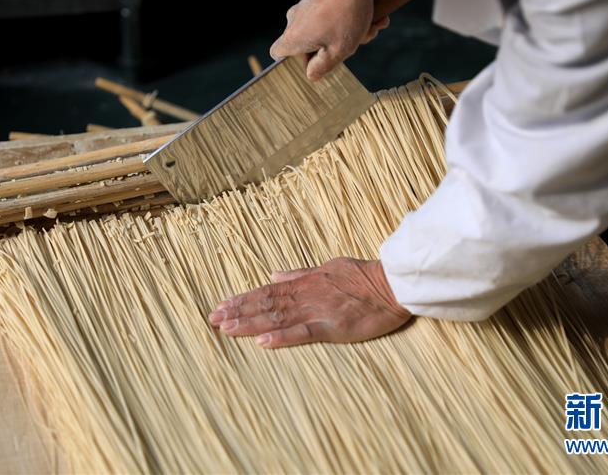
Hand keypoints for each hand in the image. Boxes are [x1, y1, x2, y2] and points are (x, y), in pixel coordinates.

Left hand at [208, 258, 410, 348]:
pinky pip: (303, 332)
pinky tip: (262, 341)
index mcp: (305, 283)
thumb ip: (300, 273)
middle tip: (213, 319)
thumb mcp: (328, 267)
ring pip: (277, 317)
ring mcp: (318, 310)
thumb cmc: (364, 276)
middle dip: (238, 311)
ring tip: (227, 328)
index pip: (267, 291)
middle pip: (266, 304)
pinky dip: (281, 336)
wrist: (394, 283)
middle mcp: (306, 295)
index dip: (242, 299)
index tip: (222, 305)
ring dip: (250, 323)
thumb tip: (275, 275)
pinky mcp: (333, 326)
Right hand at [270, 0, 388, 80]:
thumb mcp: (338, 51)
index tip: (314, 62)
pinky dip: (348, 20)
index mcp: (293, 37)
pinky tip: (369, 19)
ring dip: (346, 34)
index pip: (278, 54)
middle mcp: (294, 21)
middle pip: (307, 44)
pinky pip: (331, 16)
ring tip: (367, 29)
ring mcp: (305, 7)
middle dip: (332, 49)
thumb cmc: (346, 15)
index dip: (294, 62)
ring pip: (324, 30)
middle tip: (352, 46)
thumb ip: (321, 68)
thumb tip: (311, 74)